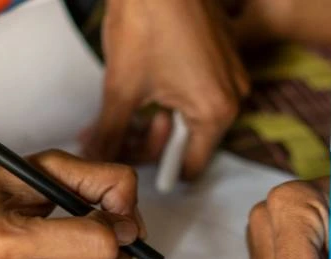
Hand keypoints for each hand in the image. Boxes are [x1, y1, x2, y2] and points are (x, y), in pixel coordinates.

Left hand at [83, 0, 249, 178]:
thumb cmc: (148, 18)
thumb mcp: (121, 88)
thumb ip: (111, 134)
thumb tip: (98, 160)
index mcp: (215, 112)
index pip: (188, 166)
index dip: (154, 168)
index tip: (130, 163)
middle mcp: (232, 96)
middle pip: (187, 141)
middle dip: (148, 138)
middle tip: (118, 128)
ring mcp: (229, 73)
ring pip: (188, 113)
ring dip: (155, 115)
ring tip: (126, 101)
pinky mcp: (221, 53)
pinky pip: (196, 88)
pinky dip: (169, 92)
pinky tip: (144, 80)